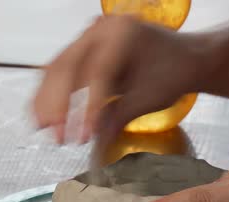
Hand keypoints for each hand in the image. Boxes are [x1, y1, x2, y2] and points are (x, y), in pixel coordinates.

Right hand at [32, 15, 208, 143]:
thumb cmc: (174, 73)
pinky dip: (52, 93)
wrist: (186, 58)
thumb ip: (118, 117)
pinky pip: (61, 70)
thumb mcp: (149, 98)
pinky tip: (44, 115)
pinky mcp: (84, 50)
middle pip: (68, 65)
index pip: (98, 72)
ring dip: (48, 100)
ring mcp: (90, 37)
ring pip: (58, 68)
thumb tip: (94, 144)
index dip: (87, 107)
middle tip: (57, 135)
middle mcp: (101, 29)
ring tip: (43, 128)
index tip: (83, 136)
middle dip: (58, 104)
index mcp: (123, 33)